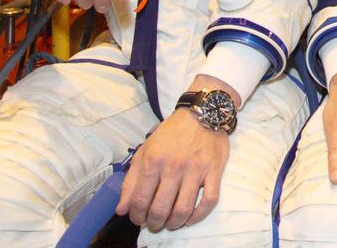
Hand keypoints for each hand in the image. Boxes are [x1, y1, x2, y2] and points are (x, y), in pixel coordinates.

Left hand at [116, 75, 237, 230]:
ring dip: (174, 223)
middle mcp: (173, 166)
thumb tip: (122, 209)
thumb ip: (131, 181)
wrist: (202, 112)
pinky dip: (198, 215)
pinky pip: (209, 201)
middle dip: (154, 223)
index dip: (136, 216)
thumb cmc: (171, 133)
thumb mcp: (145, 151)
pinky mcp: (214, 170)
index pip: (139, 200)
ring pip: (183, 209)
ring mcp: (195, 169)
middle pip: (160, 209)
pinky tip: (190, 217)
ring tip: (170, 223)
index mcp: (153, 160)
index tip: (138, 218)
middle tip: (154, 223)